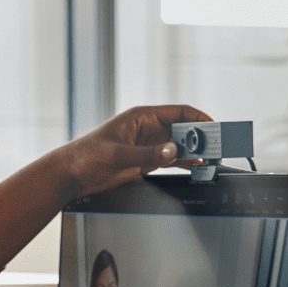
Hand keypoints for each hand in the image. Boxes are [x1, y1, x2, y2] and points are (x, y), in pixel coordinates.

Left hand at [57, 105, 213, 199]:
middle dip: (201, 137)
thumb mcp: (117, 154)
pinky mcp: (145, 161)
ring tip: (212, 158)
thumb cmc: (85, 156)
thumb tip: (172, 151)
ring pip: (179, 145)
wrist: (70, 175)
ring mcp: (147, 146)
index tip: (214, 127)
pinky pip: (171, 159)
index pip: (178, 112)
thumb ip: (146, 154)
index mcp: (141, 117)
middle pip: (183, 129)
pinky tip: (196, 167)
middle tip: (217, 147)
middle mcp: (147, 129)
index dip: (199, 118)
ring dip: (195, 151)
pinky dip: (185, 162)